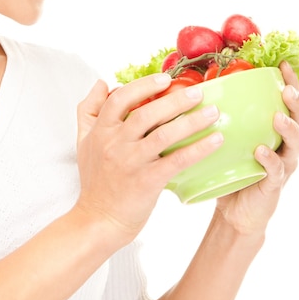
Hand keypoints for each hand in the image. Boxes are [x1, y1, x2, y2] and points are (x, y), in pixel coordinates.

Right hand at [76, 74, 222, 241]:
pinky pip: (176, 160)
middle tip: (198, 92)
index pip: (120, 99)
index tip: (165, 78)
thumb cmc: (94, 180)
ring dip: (191, 121)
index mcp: (101, 130)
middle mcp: (114, 143)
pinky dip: (198, 148)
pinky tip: (215, 140)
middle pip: (146, 113)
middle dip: (174, 100)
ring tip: (213, 112)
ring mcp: (131, 162)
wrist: (97, 220)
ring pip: (163, 134)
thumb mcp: (83, 141)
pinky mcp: (147, 181)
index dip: (143, 86)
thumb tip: (101, 83)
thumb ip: (89, 109)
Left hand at [215, 61, 298, 234]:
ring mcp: (283, 165)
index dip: (290, 83)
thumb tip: (203, 86)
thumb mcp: (233, 139)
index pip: (289, 103)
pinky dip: (270, 160)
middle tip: (287, 90)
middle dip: (297, 103)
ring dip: (288, 128)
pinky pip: (277, 171)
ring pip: (296, 144)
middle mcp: (286, 146)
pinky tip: (261, 151)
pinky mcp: (274, 185)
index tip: (283, 65)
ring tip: (278, 116)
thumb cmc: (233, 169)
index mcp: (277, 131)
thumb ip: (229, 118)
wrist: (235, 211)